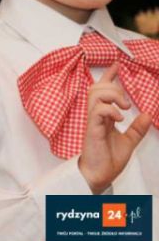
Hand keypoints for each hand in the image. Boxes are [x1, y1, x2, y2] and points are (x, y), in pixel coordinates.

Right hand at [78, 63, 150, 193]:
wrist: (99, 175)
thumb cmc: (107, 160)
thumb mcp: (129, 142)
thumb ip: (137, 128)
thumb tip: (148, 115)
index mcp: (102, 117)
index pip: (102, 91)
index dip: (109, 76)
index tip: (116, 65)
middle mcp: (95, 116)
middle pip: (96, 88)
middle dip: (112, 85)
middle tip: (125, 100)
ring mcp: (92, 121)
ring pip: (96, 94)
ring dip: (113, 95)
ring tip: (124, 107)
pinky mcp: (92, 128)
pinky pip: (98, 110)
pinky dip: (111, 110)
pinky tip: (120, 118)